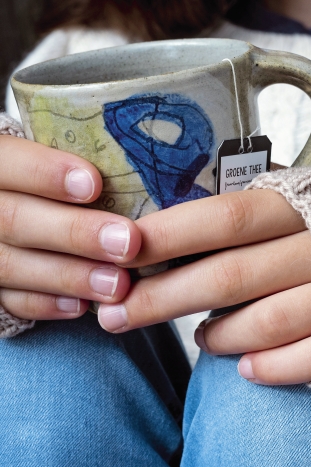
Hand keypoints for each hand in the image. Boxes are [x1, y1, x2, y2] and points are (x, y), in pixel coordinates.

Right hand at [0, 136, 139, 319]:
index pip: (6, 161)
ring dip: (69, 276)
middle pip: (13, 219)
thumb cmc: (51, 183)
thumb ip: (76, 165)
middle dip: (74, 233)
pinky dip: (46, 304)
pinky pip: (8, 301)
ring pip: (10, 265)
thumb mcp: (52, 161)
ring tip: (118, 284)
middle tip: (128, 243)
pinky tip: (83, 306)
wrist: (15, 211)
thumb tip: (141, 170)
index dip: (45, 173)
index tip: (94, 185)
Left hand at [98, 189, 310, 384]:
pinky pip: (302, 362)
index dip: (167, 236)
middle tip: (117, 315)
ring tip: (201, 338)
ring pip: (261, 324)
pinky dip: (266, 368)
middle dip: (162, 298)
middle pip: (228, 276)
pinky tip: (246, 367)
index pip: (224, 216)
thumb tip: (200, 187)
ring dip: (217, 336)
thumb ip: (272, 188)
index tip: (119, 250)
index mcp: (310, 204)